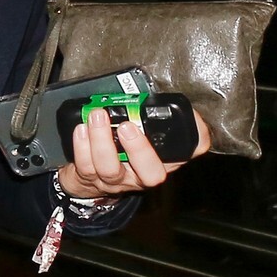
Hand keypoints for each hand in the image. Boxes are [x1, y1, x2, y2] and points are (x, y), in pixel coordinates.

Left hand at [56, 107, 211, 199]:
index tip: (185, 121)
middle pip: (150, 174)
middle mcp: (142, 176)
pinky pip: (85, 166)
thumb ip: (156, 118)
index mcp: (163, 162)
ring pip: (110, 168)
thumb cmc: (122, 150)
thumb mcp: (146, 135)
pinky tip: (81, 129)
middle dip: (139, 148)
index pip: (190, 153)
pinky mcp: (90, 180)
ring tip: (97, 117)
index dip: (196, 140)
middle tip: (127, 126)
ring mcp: (116, 180)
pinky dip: (81, 146)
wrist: (89, 178)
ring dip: (101, 141)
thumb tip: (163, 95)